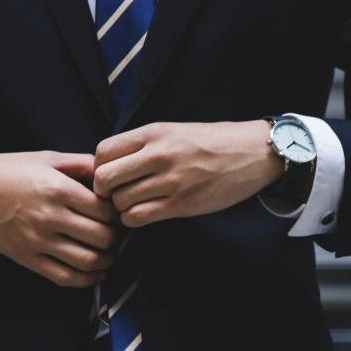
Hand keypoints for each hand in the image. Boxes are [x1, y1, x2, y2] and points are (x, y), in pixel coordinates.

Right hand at [0, 151, 121, 286]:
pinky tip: (95, 272)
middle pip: (102, 237)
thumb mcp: (47, 158)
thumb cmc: (9, 171)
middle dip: (116, 237)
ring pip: (88, 261)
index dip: (118, 213)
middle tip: (117, 233)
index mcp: (57, 189)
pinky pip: (65, 277)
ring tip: (109, 253)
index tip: (118, 212)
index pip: (105, 210)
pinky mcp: (27, 259)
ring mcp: (37, 241)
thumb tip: (110, 173)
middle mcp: (49, 217)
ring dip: (107, 260)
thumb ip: (81, 164)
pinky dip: (87, 279)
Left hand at [93, 121, 284, 227]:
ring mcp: (171, 181)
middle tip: (115, 194)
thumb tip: (107, 164)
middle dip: (104, 191)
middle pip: (104, 178)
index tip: (110, 175)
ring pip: (120, 202)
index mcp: (154, 133)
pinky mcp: (182, 204)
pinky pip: (138, 217)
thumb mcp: (173, 131)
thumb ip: (142, 145)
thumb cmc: (210, 142)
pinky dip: (134, 219)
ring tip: (134, 203)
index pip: (103, 151)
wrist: (252, 153)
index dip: (98, 167)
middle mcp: (159, 155)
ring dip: (121, 207)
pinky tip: (144, 213)